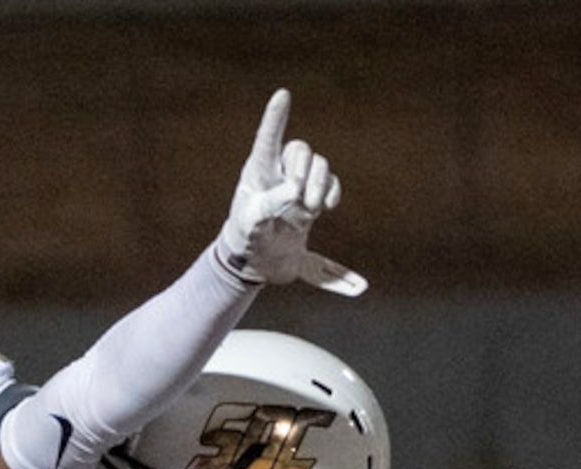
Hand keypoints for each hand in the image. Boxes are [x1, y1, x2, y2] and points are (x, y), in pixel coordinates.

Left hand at [216, 89, 366, 296]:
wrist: (259, 262)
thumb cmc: (246, 238)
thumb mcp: (250, 223)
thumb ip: (269, 205)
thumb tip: (295, 190)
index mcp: (258, 172)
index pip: (267, 139)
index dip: (275, 117)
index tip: (282, 95)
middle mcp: (280, 172)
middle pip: (301, 150)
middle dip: (304, 170)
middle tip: (299, 198)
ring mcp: (299, 185)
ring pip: (320, 165)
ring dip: (320, 184)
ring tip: (311, 208)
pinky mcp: (313, 200)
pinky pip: (332, 184)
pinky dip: (333, 192)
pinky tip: (327, 207)